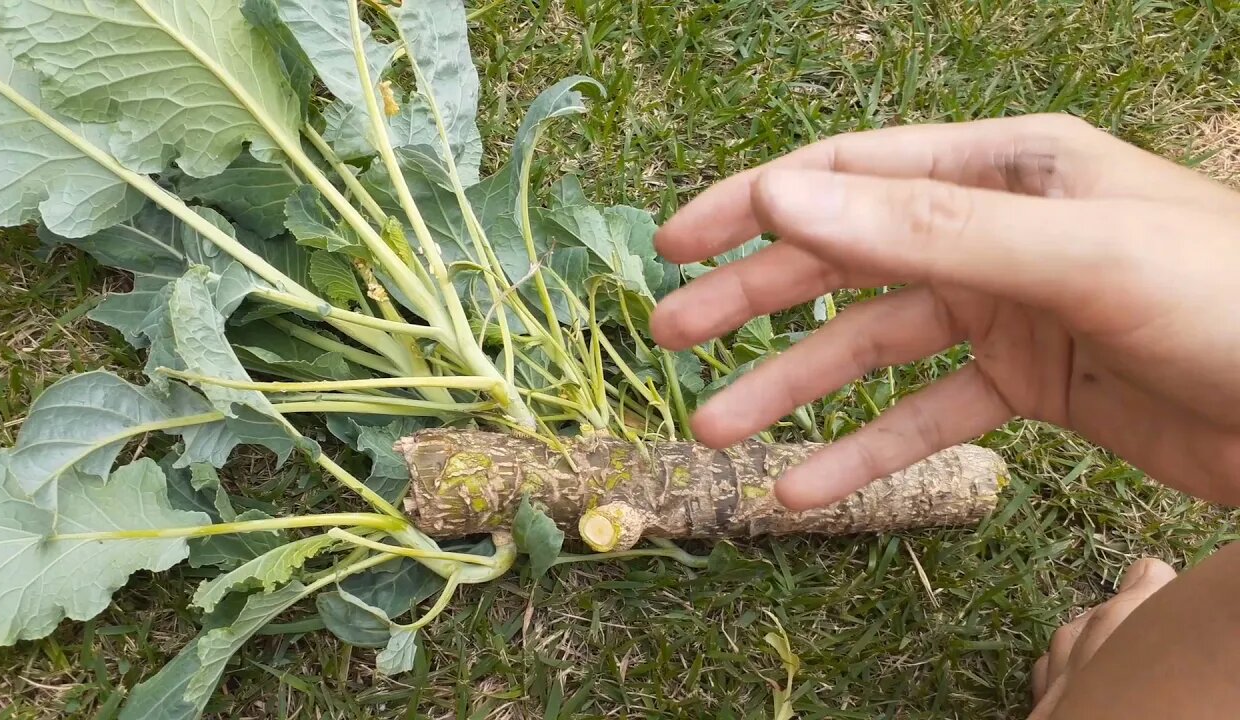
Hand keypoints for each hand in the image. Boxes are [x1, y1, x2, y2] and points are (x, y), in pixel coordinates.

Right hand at [650, 114, 1239, 509]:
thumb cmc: (1225, 301)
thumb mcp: (1075, 255)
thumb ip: (930, 232)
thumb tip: (787, 198)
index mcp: (1006, 166)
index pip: (851, 173)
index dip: (755, 205)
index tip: (675, 245)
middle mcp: (997, 230)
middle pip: (846, 261)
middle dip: (755, 299)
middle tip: (671, 338)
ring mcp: (1011, 309)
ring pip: (875, 348)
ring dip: (795, 388)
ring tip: (717, 430)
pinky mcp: (1031, 385)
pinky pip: (930, 416)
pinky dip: (868, 450)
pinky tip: (808, 488)